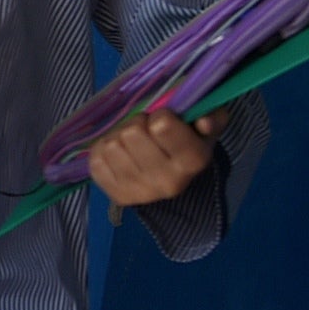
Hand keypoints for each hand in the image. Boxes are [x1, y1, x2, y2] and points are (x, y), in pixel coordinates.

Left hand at [84, 106, 222, 213]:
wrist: (171, 178)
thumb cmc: (188, 142)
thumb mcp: (206, 125)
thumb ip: (212, 117)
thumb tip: (203, 123)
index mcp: (193, 161)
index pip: (161, 125)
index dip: (160, 114)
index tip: (164, 120)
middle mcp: (167, 182)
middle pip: (131, 132)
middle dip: (137, 123)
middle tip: (146, 129)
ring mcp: (139, 192)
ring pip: (111, 144)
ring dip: (119, 136)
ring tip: (133, 142)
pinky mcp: (116, 195)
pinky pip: (96, 157)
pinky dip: (104, 149)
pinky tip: (121, 153)